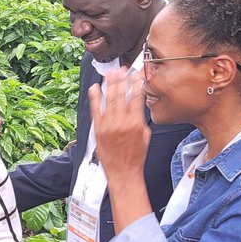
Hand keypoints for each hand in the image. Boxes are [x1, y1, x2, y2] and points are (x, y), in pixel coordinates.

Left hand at [89, 68, 150, 182]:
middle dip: (122, 79)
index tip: (137, 73)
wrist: (123, 172)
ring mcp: (108, 125)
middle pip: (121, 95)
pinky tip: (95, 87)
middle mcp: (121, 122)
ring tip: (111, 73)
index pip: (136, 97)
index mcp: (135, 123)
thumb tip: (137, 105)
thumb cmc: (136, 156)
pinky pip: (95, 110)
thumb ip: (140, 119)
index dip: (136, 83)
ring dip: (110, 84)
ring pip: (109, 99)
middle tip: (122, 69)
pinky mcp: (98, 129)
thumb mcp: (145, 136)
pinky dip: (95, 97)